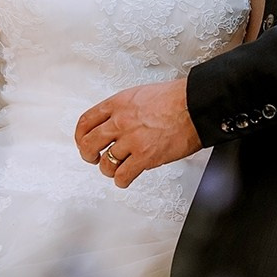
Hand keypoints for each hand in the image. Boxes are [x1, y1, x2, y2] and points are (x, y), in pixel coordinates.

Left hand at [76, 78, 201, 187]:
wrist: (196, 105)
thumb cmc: (177, 98)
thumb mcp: (141, 94)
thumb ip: (125, 108)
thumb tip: (116, 121)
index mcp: (118, 104)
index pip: (86, 122)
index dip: (80, 137)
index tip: (84, 143)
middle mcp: (120, 122)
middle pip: (89, 144)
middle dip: (89, 155)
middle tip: (94, 159)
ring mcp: (132, 140)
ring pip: (106, 164)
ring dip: (109, 170)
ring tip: (117, 169)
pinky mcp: (145, 157)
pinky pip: (123, 176)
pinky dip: (122, 181)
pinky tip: (126, 179)